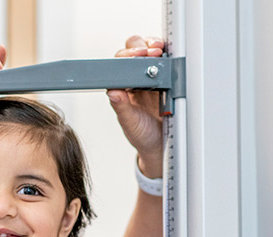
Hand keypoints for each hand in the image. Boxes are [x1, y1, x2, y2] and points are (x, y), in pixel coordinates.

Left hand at [107, 36, 163, 177]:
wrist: (161, 144)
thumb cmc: (142, 133)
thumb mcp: (130, 123)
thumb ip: (121, 108)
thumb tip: (113, 92)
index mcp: (122, 87)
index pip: (119, 65)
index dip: (126, 57)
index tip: (135, 57)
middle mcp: (135, 79)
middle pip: (133, 51)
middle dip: (140, 47)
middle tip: (151, 53)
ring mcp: (152, 76)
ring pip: (150, 51)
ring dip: (154, 46)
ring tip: (160, 51)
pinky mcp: (168, 77)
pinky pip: (167, 59)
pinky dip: (169, 53)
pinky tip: (171, 55)